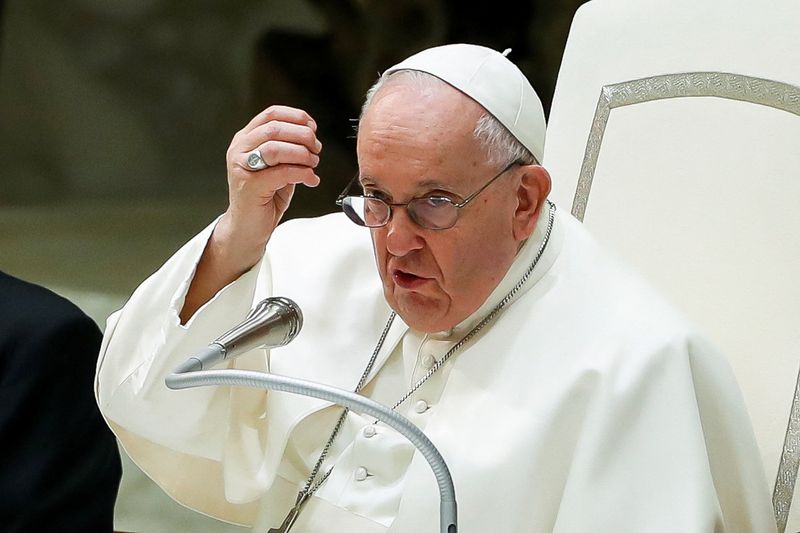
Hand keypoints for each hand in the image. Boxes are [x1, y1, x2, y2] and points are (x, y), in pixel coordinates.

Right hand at [221, 105, 322, 258]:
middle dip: (303, 136)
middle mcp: (240, 149)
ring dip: (302, 154)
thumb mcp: (277, 166)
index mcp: (246, 139)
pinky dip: (301, 173)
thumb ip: (288, 149)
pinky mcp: (249, 185)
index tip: (313, 127)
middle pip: (275, 129)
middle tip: (316, 149)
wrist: (248, 227)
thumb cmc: (264, 197)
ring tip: (313, 164)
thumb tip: (311, 137)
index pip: (271, 114)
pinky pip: (281, 172)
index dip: (296, 116)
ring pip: (276, 148)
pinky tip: (310, 179)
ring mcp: (242, 167)